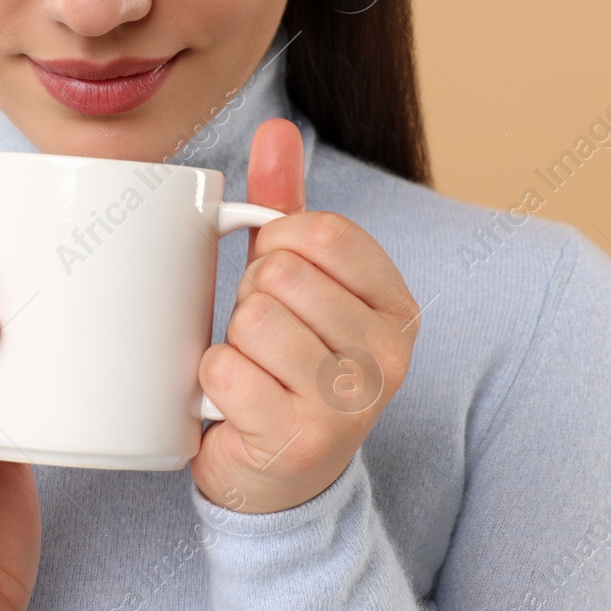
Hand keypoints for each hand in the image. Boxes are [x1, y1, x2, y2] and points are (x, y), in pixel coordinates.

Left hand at [191, 118, 420, 514]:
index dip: (275, 251)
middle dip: (250, 300)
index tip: (279, 288)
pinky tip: (236, 407)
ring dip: (232, 344)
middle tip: (263, 343)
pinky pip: (225, 370)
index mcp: (398, 307)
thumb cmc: (287, 367)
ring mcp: (350, 403)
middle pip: (279, 274)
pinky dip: (213, 385)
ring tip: (253, 373)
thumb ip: (286, 206)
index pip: (318, 231)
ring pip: (252, 320)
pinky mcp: (302, 441)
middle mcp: (389, 356)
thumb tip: (277, 128)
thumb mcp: (296, 284)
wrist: (279, 481)